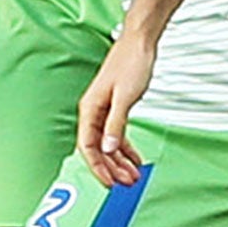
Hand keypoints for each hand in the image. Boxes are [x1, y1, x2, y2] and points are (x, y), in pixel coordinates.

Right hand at [76, 36, 154, 187]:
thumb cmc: (131, 63)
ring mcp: (104, 110)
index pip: (87, 146)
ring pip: (107, 144)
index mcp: (90, 109)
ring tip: (133, 175)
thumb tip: (107, 148)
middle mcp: (94, 111)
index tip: (109, 183)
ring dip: (119, 162)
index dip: (97, 167)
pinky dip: (125, 149)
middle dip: (111, 168)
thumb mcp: (125, 98)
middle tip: (127, 183)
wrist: (140, 43)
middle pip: (97, 148)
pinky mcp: (115, 108)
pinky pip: (116, 135)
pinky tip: (134, 158)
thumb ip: (115, 125)